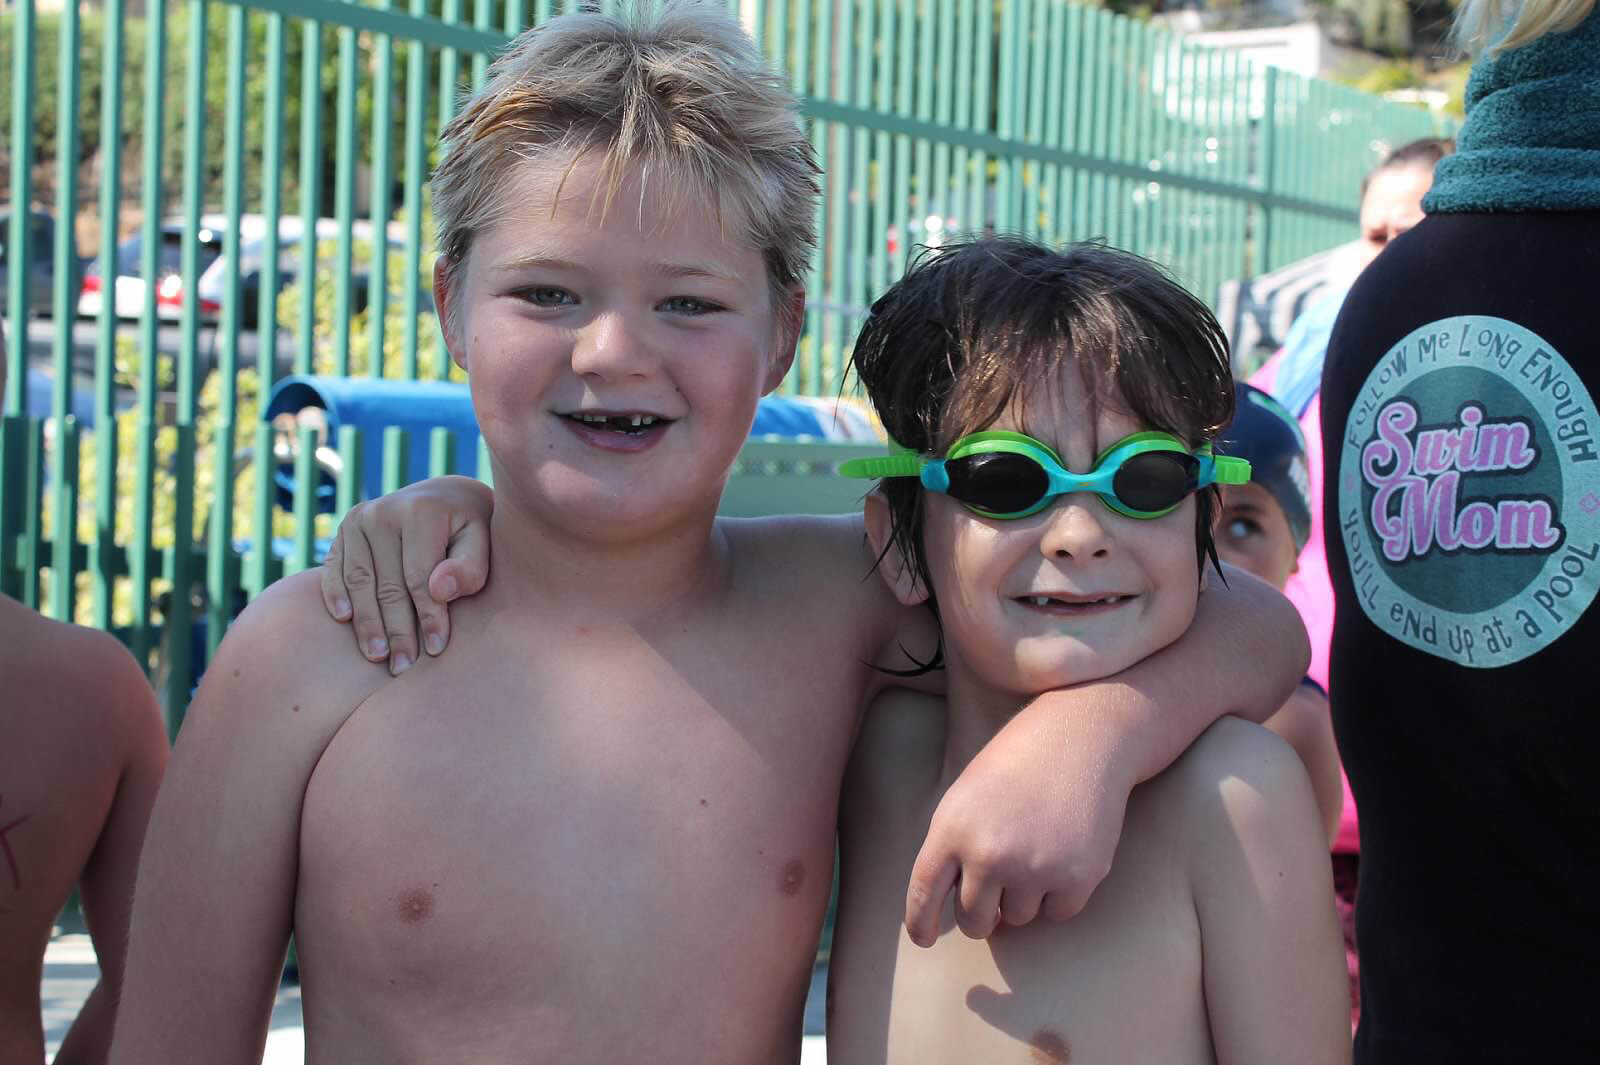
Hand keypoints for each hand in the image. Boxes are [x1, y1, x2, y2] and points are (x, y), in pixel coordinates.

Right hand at [319, 476, 493, 673]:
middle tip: (403, 666)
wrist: (444, 498)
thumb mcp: (482, 542)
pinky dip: (336, 595)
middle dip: (397, 630)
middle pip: (388, 585)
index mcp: (421, 510)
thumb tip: (439, 590)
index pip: (420, 577)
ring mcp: (358, 519)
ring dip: (367, 623)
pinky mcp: (343, 529)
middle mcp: (383, 511)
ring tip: (379, 657)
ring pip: (359, 583)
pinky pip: (335, 569)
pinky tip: (345, 621)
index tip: (435, 649)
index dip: (428, 616)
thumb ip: (469, 568)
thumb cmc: (470, 529)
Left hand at [904, 697, 1135, 945]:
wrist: (1082, 736)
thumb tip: (956, 906)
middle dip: (982, 913)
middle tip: (998, 884)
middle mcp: (988, 854)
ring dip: (1025, 896)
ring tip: (1038, 845)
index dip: (920, 923)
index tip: (924, 938)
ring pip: (1018, 919)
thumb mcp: (967, 795)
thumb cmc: (1019, 762)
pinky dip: (1060, 894)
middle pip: (974, 921)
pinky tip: (1065, 851)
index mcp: (951, 829)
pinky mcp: (1077, 876)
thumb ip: (954, 848)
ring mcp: (1033, 868)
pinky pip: (1058, 913)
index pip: (923, 894)